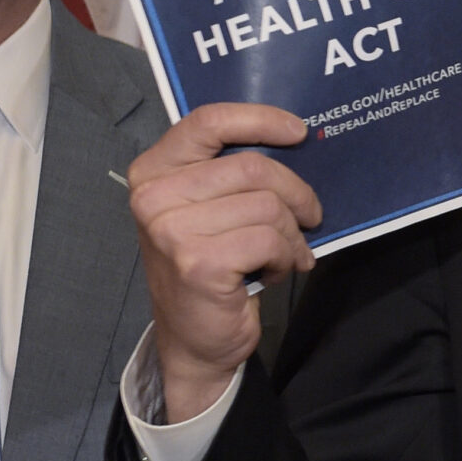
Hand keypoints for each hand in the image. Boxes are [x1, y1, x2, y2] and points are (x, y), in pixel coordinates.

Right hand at [129, 104, 320, 420]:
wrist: (194, 340)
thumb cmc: (209, 267)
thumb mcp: (208, 210)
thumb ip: (231, 173)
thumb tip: (294, 142)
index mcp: (152, 172)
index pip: (208, 122)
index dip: (259, 120)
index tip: (298, 132)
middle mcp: (153, 197)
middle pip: (252, 167)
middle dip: (295, 195)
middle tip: (309, 218)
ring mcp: (171, 230)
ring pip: (268, 206)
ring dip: (290, 235)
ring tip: (283, 254)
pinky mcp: (198, 263)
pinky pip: (270, 240)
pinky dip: (285, 257)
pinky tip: (273, 272)